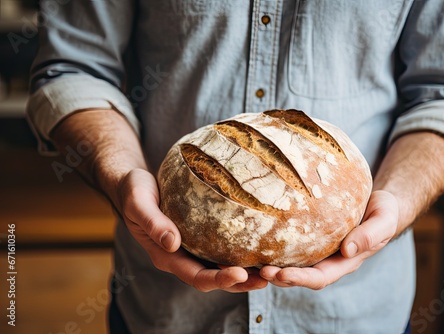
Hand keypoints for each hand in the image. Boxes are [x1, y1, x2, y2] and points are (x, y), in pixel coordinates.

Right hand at [116, 168, 267, 292]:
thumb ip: (153, 222)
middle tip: (267, 277)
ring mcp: (192, 247)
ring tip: (272, 267)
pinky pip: (222, 246)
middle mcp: (182, 257)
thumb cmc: (134, 191)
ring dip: (246, 270)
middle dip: (241, 282)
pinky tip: (259, 243)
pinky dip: (240, 250)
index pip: (196, 276)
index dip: (219, 279)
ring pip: (221, 265)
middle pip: (215, 277)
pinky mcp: (199, 235)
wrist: (133, 184)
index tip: (240, 274)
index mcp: (166, 256)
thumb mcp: (138, 202)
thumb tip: (173, 242)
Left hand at [259, 190, 397, 288]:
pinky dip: (275, 246)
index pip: (320, 277)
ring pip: (292, 262)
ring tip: (252, 261)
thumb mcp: (383, 220)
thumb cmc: (383, 211)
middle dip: (280, 276)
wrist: (378, 202)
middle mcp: (328, 259)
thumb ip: (371, 235)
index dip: (300, 279)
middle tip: (260, 270)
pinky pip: (291, 244)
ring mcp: (318, 248)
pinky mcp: (310, 235)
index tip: (282, 275)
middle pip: (300, 274)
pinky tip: (257, 239)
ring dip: (273, 265)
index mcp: (345, 261)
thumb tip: (348, 250)